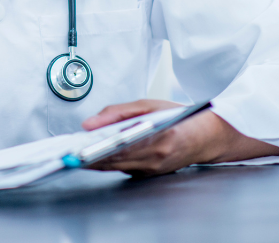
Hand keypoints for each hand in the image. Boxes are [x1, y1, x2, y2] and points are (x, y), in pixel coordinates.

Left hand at [82, 99, 278, 176]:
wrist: (210, 136)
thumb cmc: (180, 118)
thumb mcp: (147, 105)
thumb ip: (116, 113)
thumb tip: (89, 124)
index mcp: (156, 141)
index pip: (117, 149)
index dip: (94, 152)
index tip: (76, 150)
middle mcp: (155, 160)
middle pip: (113, 162)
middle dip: (89, 159)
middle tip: (68, 154)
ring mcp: (154, 170)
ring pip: (117, 168)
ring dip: (96, 162)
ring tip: (76, 154)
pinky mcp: (152, 174)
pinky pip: (126, 169)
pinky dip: (109, 163)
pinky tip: (95, 156)